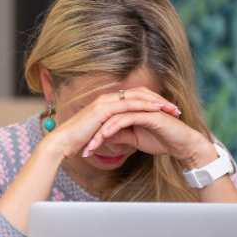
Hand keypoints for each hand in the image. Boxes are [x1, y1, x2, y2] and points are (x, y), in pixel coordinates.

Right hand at [45, 87, 180, 160]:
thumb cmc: (77, 141)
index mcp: (106, 103)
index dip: (151, 101)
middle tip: (175, 107)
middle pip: (138, 92)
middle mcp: (106, 99)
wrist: (61, 144)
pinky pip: (129, 105)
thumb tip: (122, 135)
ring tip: (171, 107)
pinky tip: (157, 109)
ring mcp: (104, 102)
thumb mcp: (99, 133)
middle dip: (158, 98)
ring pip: (136, 97)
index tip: (167, 110)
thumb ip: (111, 130)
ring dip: (156, 101)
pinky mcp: (103, 110)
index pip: (133, 97)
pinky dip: (144, 106)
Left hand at [85, 94, 214, 167]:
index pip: (106, 120)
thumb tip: (103, 136)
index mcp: (130, 111)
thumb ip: (120, 135)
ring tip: (91, 146)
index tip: (85, 150)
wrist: (183, 146)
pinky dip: (114, 127)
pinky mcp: (149, 114)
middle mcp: (134, 107)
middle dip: (93, 134)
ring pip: (114, 117)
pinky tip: (105, 136)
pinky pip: (127, 118)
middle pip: (107, 117)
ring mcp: (142, 108)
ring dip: (100, 133)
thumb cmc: (162, 141)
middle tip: (83, 150)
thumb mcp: (135, 140)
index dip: (94, 134)